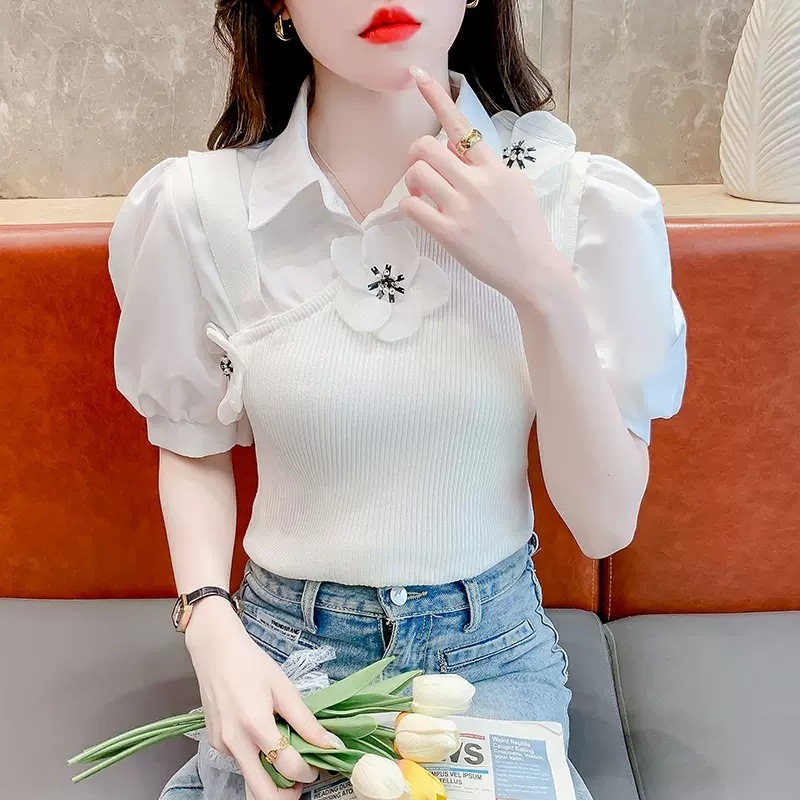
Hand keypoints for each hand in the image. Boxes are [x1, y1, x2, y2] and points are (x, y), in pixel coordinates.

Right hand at [185, 600, 337, 799]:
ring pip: (249, 780)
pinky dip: (257, 762)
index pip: (287, 766)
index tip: (318, 765)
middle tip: (302, 782)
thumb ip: (306, 721)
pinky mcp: (216, 745)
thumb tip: (330, 744)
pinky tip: (267, 743)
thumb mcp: (284, 688)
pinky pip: (241, 763)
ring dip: (271, 782)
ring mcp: (222, 746)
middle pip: (261, 793)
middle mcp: (234, 742)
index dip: (308, 772)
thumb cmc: (251, 664)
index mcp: (255, 725)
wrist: (215, 651)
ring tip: (289, 762)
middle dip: (285, 795)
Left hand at [399, 66, 568, 305]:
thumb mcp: (515, 187)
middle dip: (415, 156)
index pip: (461, 125)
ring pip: (417, 173)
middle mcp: (477, 181)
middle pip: (426, 147)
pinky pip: (412, 207)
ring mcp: (463, 207)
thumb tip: (456, 149)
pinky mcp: (450, 233)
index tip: (417, 75)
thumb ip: (487, 166)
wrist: (533, 270)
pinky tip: (418, 212)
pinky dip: (408, 206)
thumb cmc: (525, 230)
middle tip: (421, 173)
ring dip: (410, 182)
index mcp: (494, 167)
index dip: (436, 97)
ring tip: (420, 195)